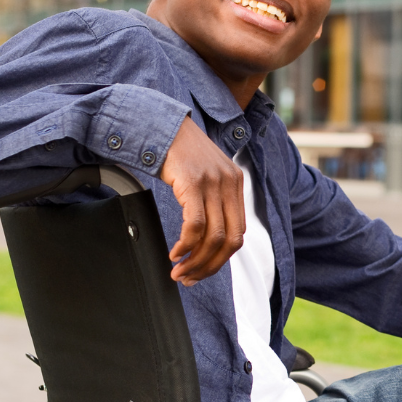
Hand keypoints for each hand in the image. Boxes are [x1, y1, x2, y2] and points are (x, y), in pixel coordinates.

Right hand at [160, 116, 244, 284]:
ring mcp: (213, 182)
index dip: (222, 258)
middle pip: (230, 240)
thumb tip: (209, 238)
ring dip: (195, 261)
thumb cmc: (180, 153)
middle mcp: (230, 183)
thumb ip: (213, 200)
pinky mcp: (193, 182)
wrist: (161, 124)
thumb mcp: (206, 175)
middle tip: (190, 278)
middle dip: (210, 266)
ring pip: (213, 237)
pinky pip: (194, 225)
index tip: (204, 271)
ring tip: (179, 271)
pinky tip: (176, 252)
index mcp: (237, 184)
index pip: (239, 233)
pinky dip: (186, 245)